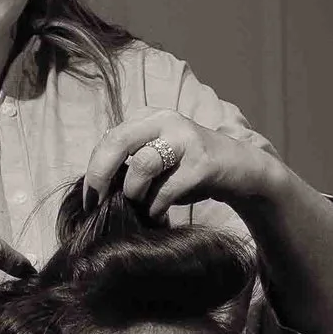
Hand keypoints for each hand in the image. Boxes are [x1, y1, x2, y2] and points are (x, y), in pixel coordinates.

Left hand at [77, 111, 280, 231]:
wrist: (243, 170)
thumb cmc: (192, 169)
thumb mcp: (158, 158)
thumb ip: (130, 161)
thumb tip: (96, 186)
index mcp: (149, 118)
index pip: (108, 138)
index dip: (93, 170)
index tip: (89, 198)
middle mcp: (166, 121)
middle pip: (118, 142)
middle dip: (100, 175)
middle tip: (97, 203)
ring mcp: (185, 140)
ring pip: (142, 165)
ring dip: (134, 193)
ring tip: (139, 206)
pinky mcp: (202, 163)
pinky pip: (166, 190)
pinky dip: (156, 208)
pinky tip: (158, 216)